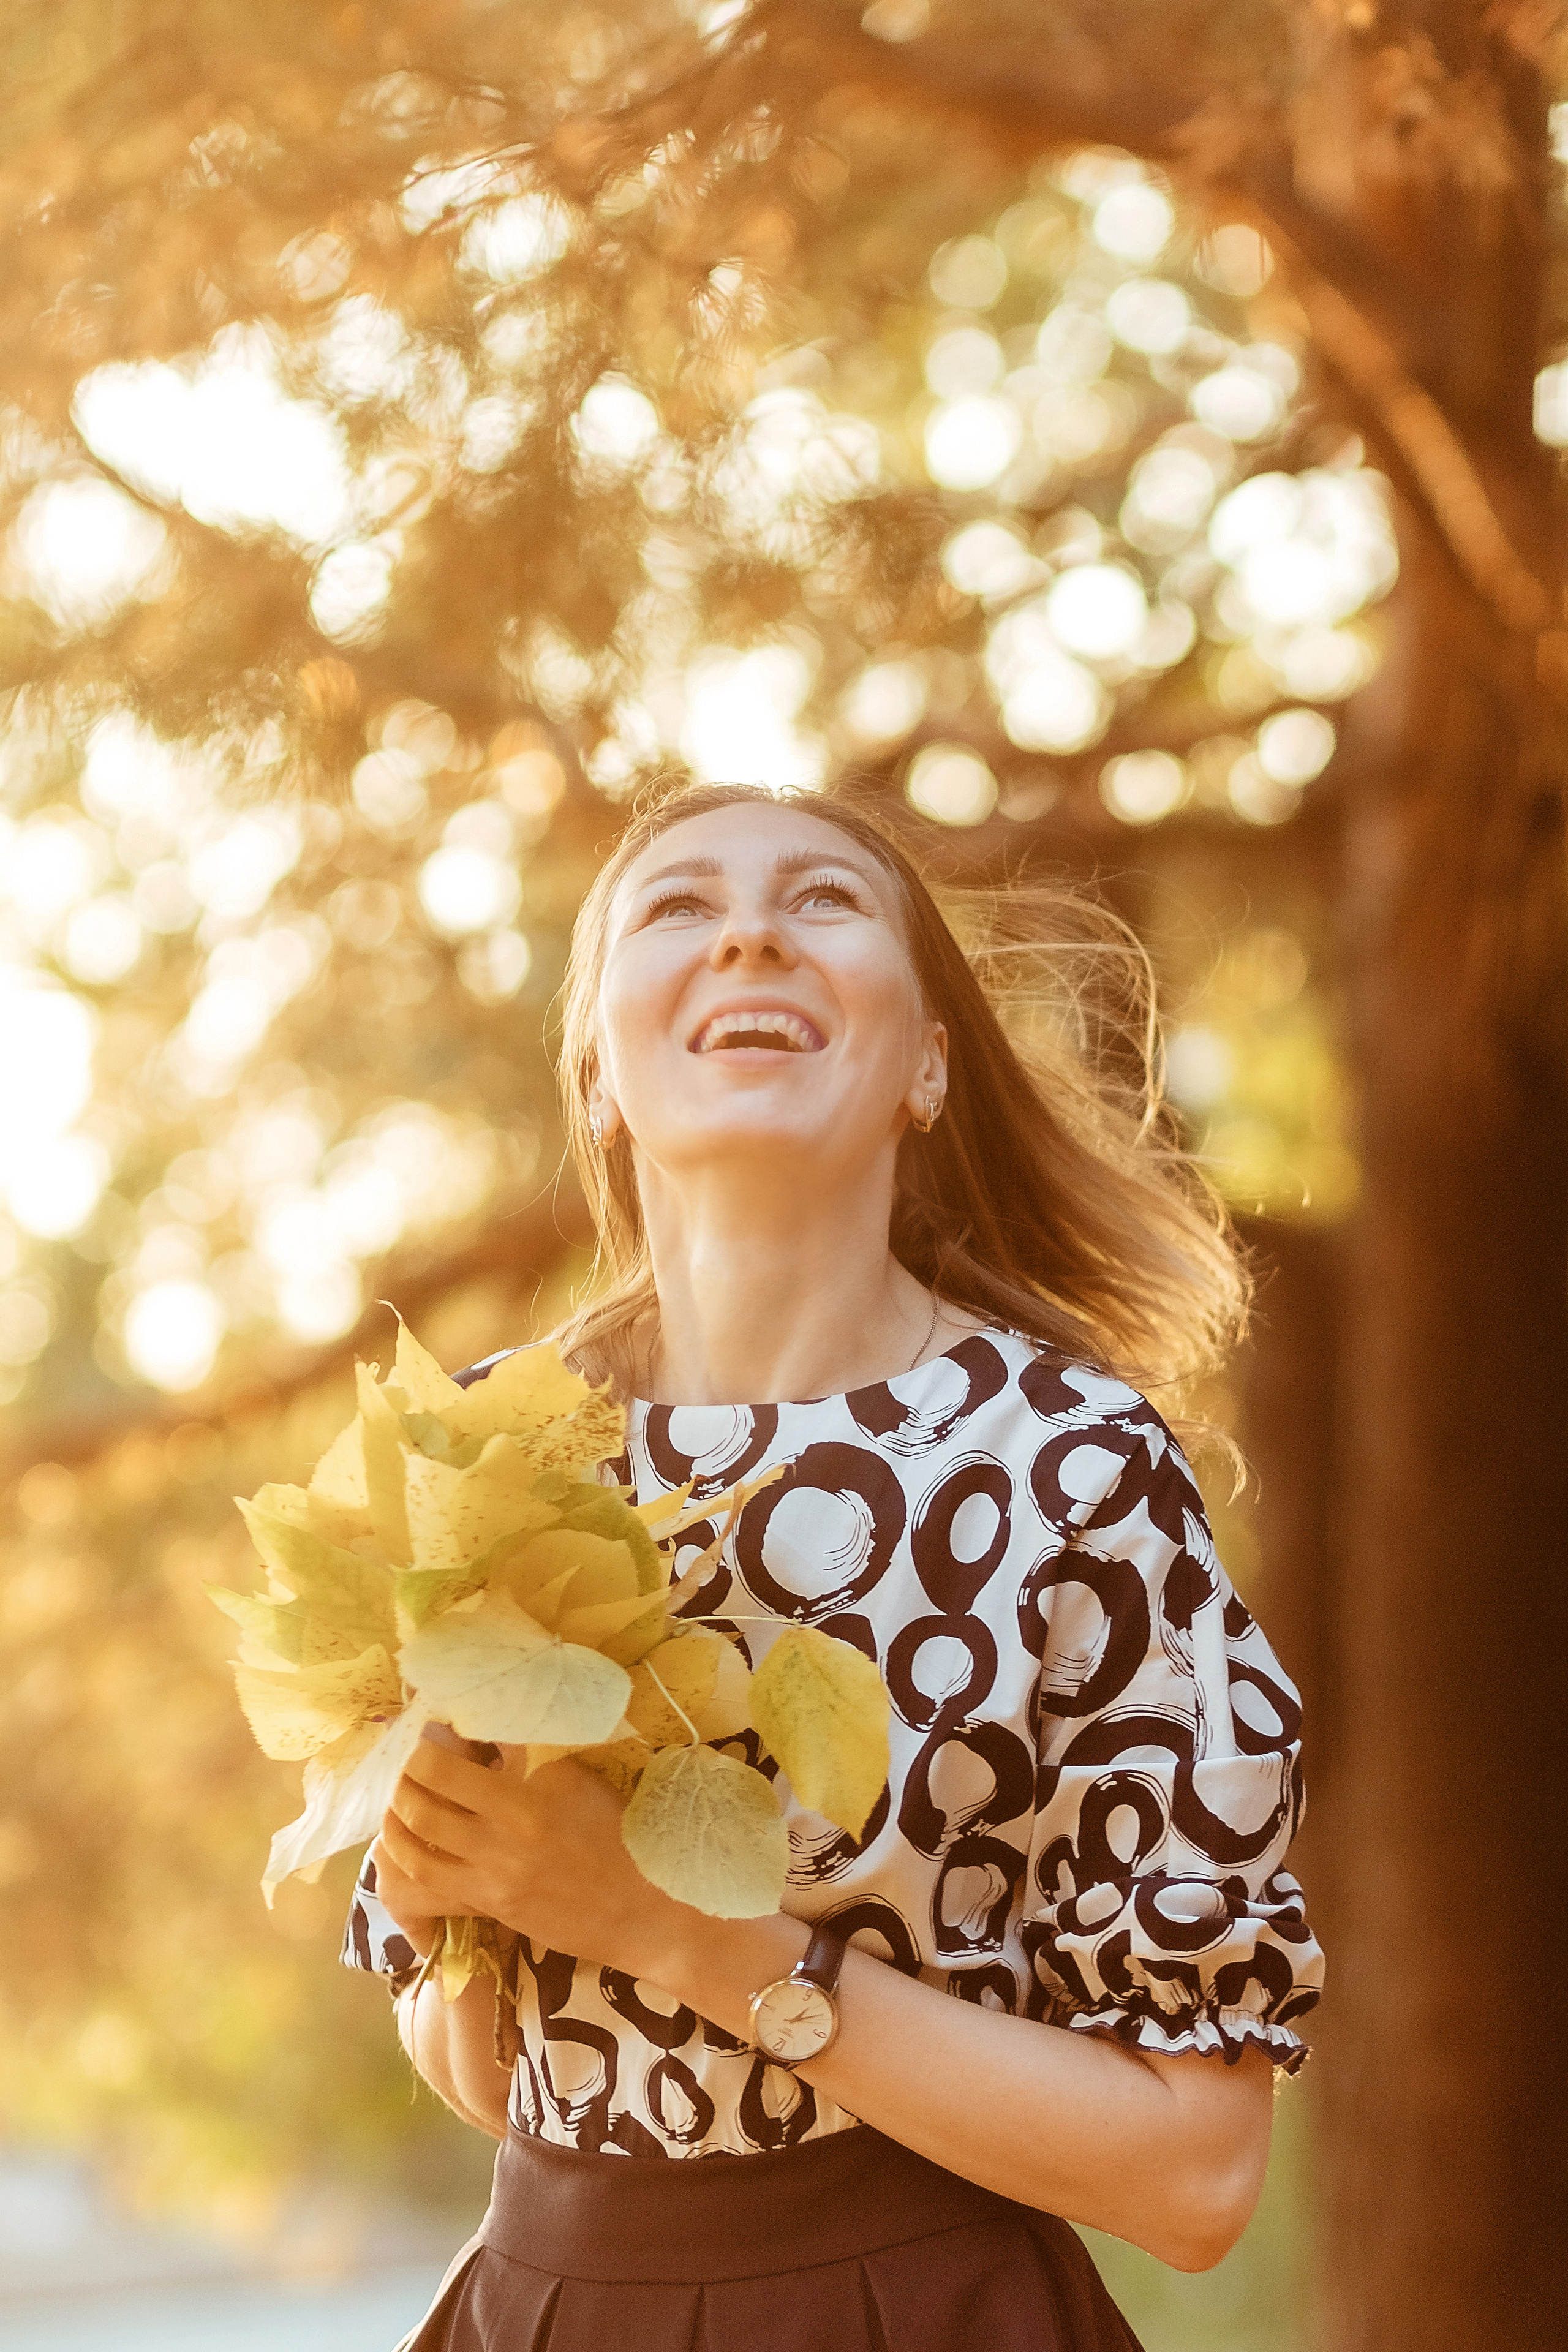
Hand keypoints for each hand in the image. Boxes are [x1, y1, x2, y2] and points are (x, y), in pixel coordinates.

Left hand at [377, 1742, 693, 1976]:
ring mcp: (491, 1875)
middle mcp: (502, 1836)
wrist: (644, 1909)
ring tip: (397, 1796)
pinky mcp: (489, 1905)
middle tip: (405, 1757)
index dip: (429, 1743)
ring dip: (397, 1813)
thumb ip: (531, 1757)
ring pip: (417, 1841)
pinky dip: (408, 1854)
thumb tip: (488, 1735)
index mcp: (527, 1798)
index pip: (455, 1764)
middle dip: (405, 1773)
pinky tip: (405, 1839)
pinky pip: (431, 1878)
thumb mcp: (578, 1780)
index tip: (427, 1728)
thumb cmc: (618, 1835)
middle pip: (425, 1796)